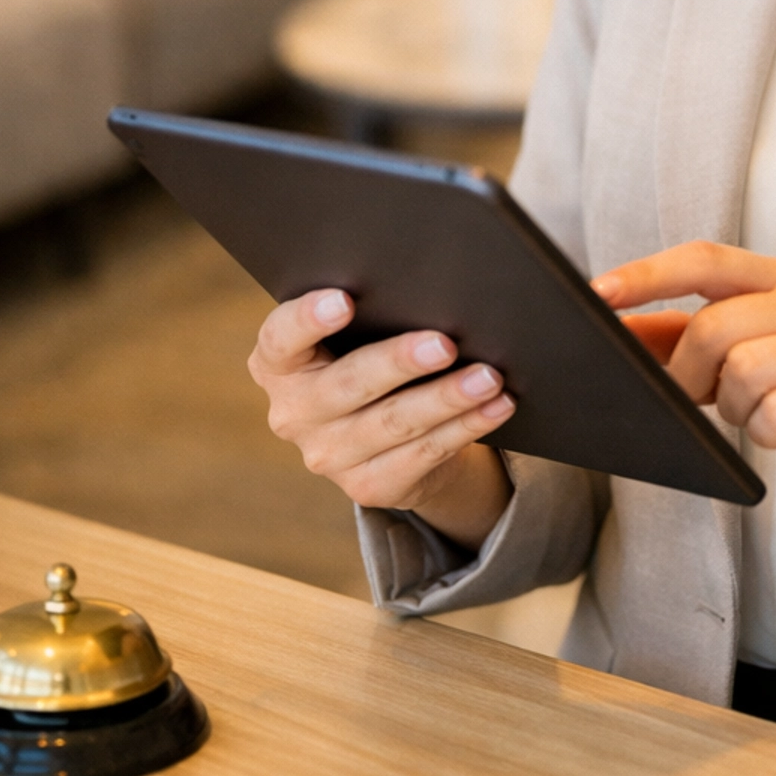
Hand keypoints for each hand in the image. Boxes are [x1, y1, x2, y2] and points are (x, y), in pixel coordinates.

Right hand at [248, 290, 514, 550]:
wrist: (381, 435)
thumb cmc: (366, 356)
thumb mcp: (353, 337)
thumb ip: (370, 314)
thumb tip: (432, 289)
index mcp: (278, 365)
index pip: (280, 338)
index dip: (308, 319)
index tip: (345, 299)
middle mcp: (293, 413)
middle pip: (348, 383)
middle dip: (400, 363)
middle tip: (445, 344)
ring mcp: (328, 456)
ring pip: (394, 423)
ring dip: (446, 398)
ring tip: (488, 377)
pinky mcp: (368, 486)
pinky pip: (424, 453)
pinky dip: (466, 427)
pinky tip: (497, 406)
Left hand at [595, 245, 775, 556]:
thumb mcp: (764, 355)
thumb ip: (697, 341)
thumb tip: (622, 336)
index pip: (706, 260)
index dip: (648, 274)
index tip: (598, 292)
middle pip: (715, 326)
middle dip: (687, 375)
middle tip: (692, 402)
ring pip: (744, 371)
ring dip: (736, 410)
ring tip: (760, 417)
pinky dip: (768, 433)